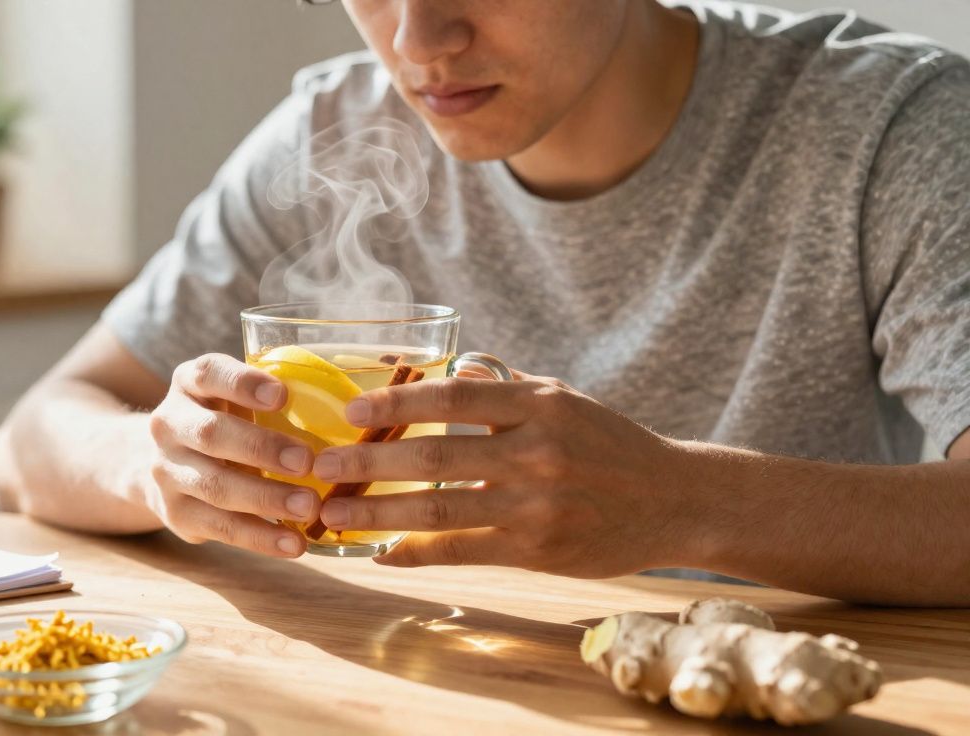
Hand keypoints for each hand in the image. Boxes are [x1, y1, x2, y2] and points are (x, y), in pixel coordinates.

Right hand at [146, 353, 319, 556]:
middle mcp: (169, 424)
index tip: (282, 395)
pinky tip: (294, 543)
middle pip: (211, 434)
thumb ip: (272, 396)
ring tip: (309, 507)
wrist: (167, 464)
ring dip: (265, 498)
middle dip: (261, 448)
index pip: (209, 374)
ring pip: (214, 486)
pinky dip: (260, 537)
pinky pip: (220, 527)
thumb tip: (352, 405)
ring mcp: (166, 471)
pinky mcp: (175, 513)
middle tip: (307, 461)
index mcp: (189, 383)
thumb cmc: (225, 421)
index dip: (243, 384)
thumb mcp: (235, 397)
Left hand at [308, 373, 696, 576]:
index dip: (394, 403)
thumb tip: (448, 373)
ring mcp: (536, 505)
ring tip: (332, 515)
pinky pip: (461, 552)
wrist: (674, 501)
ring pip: (439, 508)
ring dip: (377, 514)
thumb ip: (504, 388)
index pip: (451, 399)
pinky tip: (380, 554)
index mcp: (537, 405)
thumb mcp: (563, 399)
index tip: (349, 409)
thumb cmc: (610, 444)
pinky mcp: (537, 550)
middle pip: (433, 456)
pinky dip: (414, 553)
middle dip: (368, 462)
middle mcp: (536, 452)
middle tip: (319, 466)